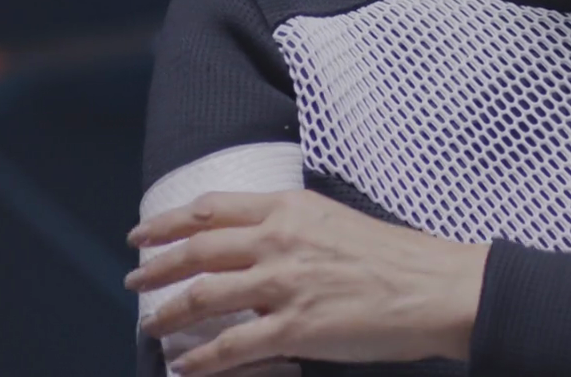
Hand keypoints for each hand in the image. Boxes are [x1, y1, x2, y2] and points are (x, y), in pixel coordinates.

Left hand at [125, 190, 488, 374]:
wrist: (436, 287)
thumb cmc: (397, 256)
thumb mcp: (336, 221)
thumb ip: (293, 227)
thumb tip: (258, 242)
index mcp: (289, 209)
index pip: (211, 209)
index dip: (169, 221)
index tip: (144, 231)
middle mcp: (277, 241)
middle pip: (196, 250)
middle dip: (156, 266)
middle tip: (135, 277)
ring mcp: (282, 285)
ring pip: (202, 297)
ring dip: (167, 312)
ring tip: (149, 323)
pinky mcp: (293, 328)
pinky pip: (231, 347)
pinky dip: (201, 359)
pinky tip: (185, 366)